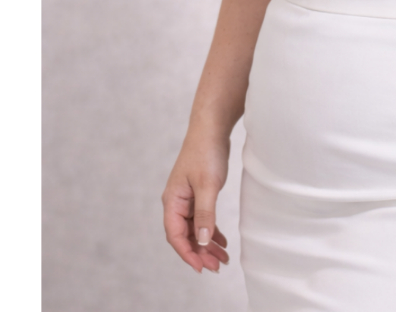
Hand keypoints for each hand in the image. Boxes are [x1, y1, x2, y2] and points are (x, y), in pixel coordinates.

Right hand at [162, 130, 231, 273]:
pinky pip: (202, 218)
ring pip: (195, 228)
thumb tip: (203, 242)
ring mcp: (187, 198)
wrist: (211, 128)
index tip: (202, 267)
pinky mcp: (198, 193)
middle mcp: (176, 202)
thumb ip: (205, 214)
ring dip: (207, 244)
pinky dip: (211, 230)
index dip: (188, 253)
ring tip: (223, 259)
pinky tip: (222, 241)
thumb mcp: (207, 185)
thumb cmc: (206, 152)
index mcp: (172, 201)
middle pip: (186, 235)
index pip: (176, 235)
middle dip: (200, 253)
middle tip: (217, 267)